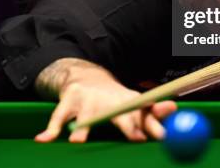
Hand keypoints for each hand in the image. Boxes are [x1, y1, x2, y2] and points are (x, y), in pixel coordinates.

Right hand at [33, 58, 176, 142]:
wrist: (87, 78)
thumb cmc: (115, 100)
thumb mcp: (135, 105)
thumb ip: (153, 113)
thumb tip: (175, 109)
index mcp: (129, 102)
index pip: (144, 112)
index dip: (152, 123)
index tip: (161, 135)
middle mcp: (109, 100)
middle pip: (120, 114)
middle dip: (127, 125)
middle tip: (134, 137)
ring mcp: (87, 100)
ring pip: (86, 117)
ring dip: (82, 128)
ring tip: (78, 141)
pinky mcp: (68, 101)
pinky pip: (58, 118)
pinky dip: (51, 130)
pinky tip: (44, 140)